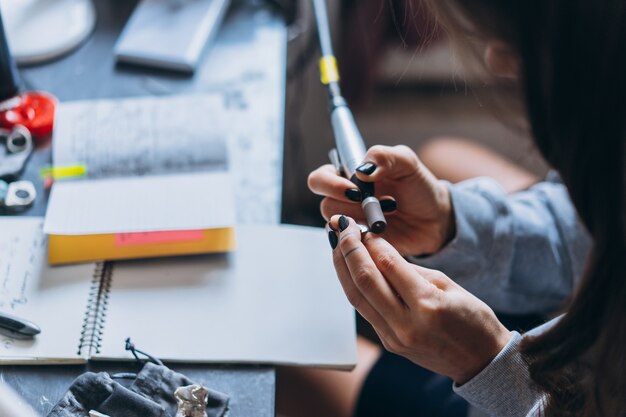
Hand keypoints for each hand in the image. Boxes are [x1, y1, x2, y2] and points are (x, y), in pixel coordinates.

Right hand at [308, 145, 453, 255]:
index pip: (319, 179)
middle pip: (325, 205)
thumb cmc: (418, 186)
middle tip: (371, 202)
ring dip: (364, 219)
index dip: (331, 185)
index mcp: (348, 175)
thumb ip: (383, 156)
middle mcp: (344, 200)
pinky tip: (385, 229)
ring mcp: (352, 223)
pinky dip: (367, 237)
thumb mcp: (407, 162)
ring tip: (389, 212)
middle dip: (349, 206)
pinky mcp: (361, 243)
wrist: (435, 218)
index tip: (355, 189)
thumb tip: (361, 170)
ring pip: (338, 225)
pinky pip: (350, 244)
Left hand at [328, 215, 511, 383]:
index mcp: (427, 305)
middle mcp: (405, 324)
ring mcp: (393, 337)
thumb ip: (410, 269)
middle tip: (342, 228)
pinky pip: (364, 309)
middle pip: (364, 280)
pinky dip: (354, 285)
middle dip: (349, 250)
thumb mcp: (448, 284)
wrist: (481, 362)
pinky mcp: (388, 343)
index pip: (388, 265)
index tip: (363, 227)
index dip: (371, 242)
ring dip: (343, 267)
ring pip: (356, 296)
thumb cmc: (472, 319)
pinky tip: (349, 268)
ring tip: (337, 244)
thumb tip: (377, 249)